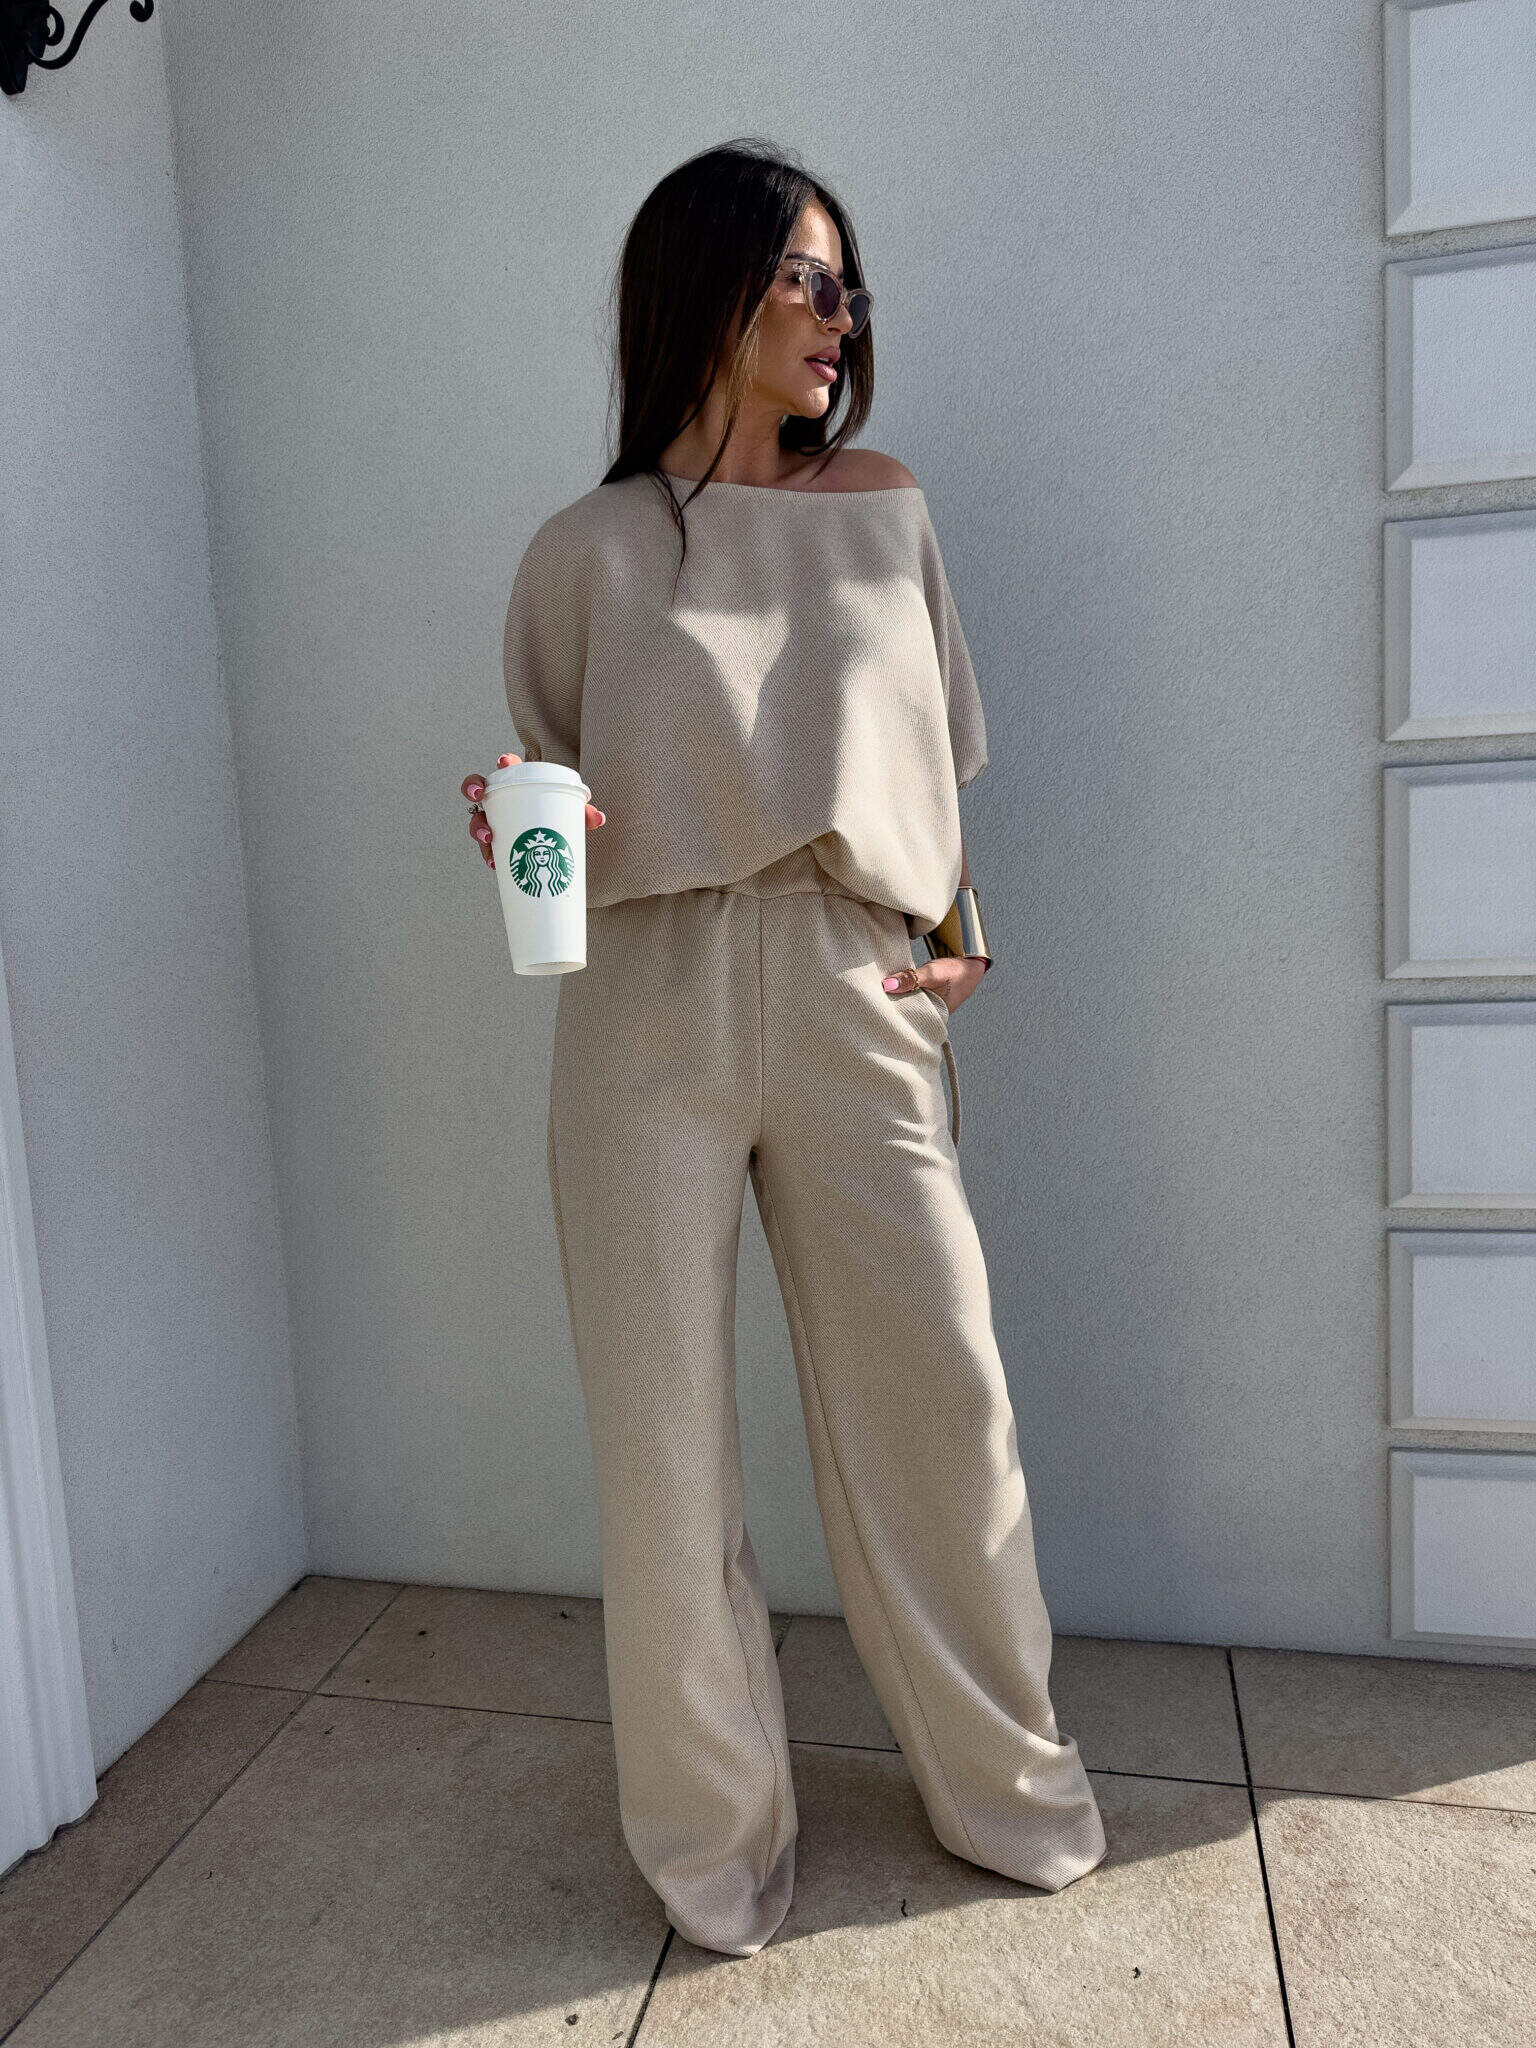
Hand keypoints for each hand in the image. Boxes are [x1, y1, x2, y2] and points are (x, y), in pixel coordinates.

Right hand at [461, 753, 605, 868]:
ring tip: (489, 841)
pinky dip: (489, 855)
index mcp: (518, 781)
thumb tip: (599, 818)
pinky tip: (494, 864)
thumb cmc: (559, 813)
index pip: (505, 767)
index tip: (504, 762)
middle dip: (472, 790)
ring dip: (478, 829)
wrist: (552, 835)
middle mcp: (500, 799)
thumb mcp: (570, 812)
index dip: (504, 762)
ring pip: (477, 820)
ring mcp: (494, 820)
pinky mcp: (495, 840)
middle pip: (477, 791)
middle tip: (480, 799)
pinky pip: (486, 846)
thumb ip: (583, 813)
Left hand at [881, 954, 986, 1015]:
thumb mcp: (931, 974)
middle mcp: (930, 1016)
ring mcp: (928, 1008)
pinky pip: (910, 998)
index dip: (889, 1014)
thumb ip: (910, 979)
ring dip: (895, 998)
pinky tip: (890, 987)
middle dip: (890, 1007)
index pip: (905, 1021)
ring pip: (906, 1005)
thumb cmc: (955, 972)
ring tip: (878, 993)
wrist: (971, 964)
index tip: (874, 1007)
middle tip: (871, 999)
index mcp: (933, 1018)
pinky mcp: (926, 999)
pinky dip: (902, 992)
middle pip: (904, 1014)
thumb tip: (886, 985)